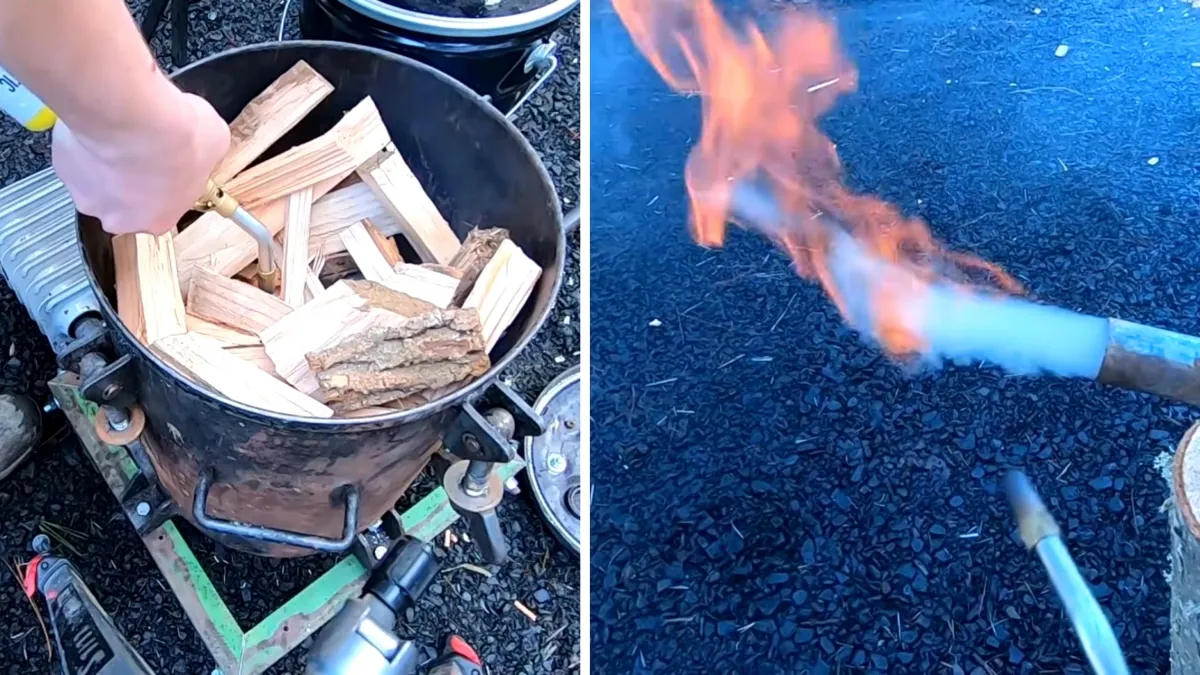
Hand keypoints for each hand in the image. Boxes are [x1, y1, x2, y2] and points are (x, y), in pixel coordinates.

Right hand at [52, 83, 229, 234]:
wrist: (134, 116)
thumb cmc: (175, 137)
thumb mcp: (215, 145)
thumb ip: (205, 158)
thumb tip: (205, 143)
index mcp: (158, 221)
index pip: (162, 210)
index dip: (167, 185)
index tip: (171, 168)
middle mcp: (118, 217)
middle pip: (125, 200)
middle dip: (134, 178)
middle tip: (146, 150)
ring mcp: (86, 193)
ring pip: (98, 179)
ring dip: (109, 161)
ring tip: (126, 135)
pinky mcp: (64, 167)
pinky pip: (76, 155)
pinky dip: (87, 142)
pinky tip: (106, 126)